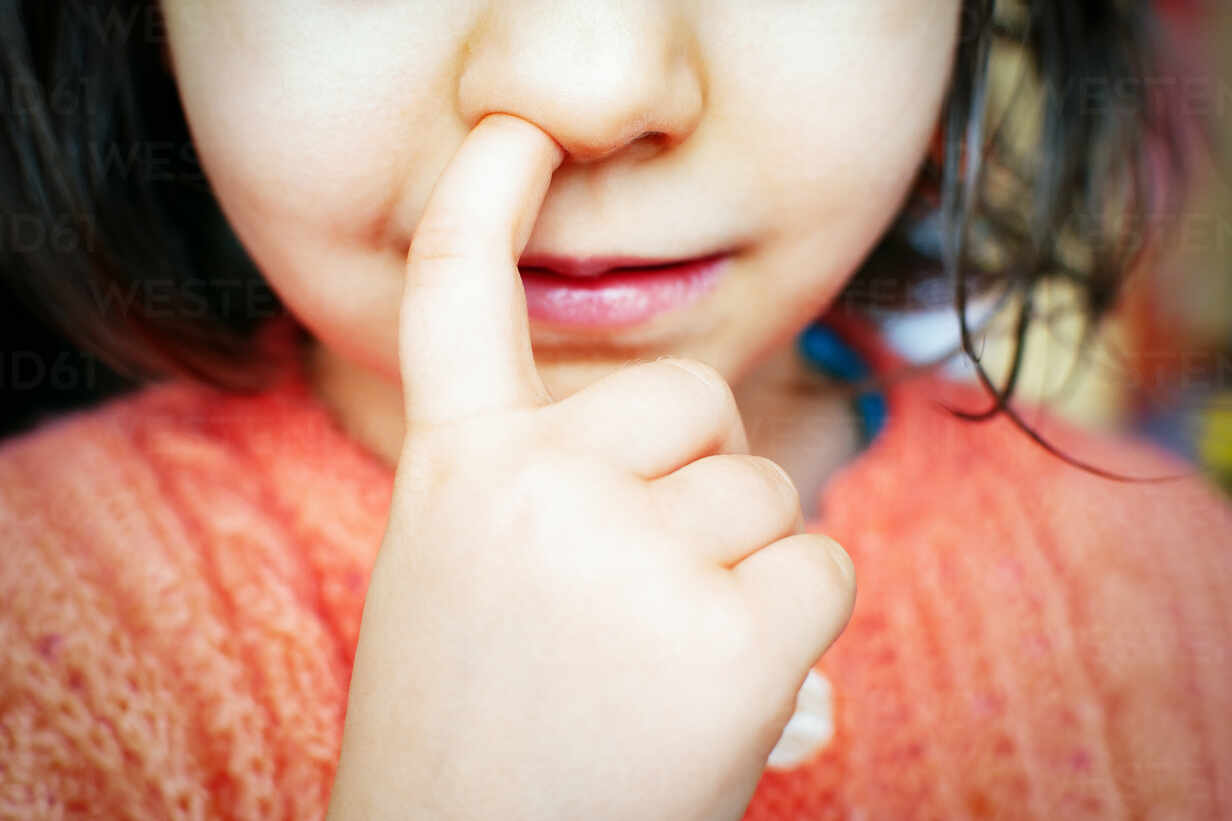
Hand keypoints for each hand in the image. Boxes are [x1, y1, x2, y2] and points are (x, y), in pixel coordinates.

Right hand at [327, 113, 855, 820]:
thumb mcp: (460, 580)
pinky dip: (797, 632)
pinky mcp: (729, 637)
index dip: (480, 196)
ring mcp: (631, 556)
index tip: (516, 135)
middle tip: (638, 591)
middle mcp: (534, 487)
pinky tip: (726, 697)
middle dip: (694, 478)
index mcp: (453, 471)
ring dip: (738, 571)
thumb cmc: (474, 735)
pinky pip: (820, 571)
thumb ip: (540, 489)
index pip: (455, 294)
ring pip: (761, 491)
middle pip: (691, 398)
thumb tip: (713, 462)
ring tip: (661, 667)